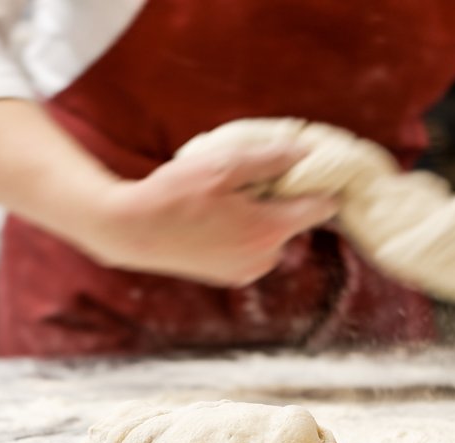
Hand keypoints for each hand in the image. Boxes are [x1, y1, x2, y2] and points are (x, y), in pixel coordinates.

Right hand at [88, 146, 338, 286]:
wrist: (132, 230)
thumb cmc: (176, 193)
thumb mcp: (225, 165)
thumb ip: (272, 159)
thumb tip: (308, 151)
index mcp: (271, 230)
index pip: (322, 207)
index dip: (318, 184)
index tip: (305, 168)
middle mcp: (266, 258)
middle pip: (295, 221)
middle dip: (281, 199)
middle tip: (245, 180)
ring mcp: (247, 271)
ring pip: (272, 236)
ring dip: (260, 217)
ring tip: (224, 200)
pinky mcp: (229, 277)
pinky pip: (251, 249)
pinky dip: (242, 232)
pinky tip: (214, 218)